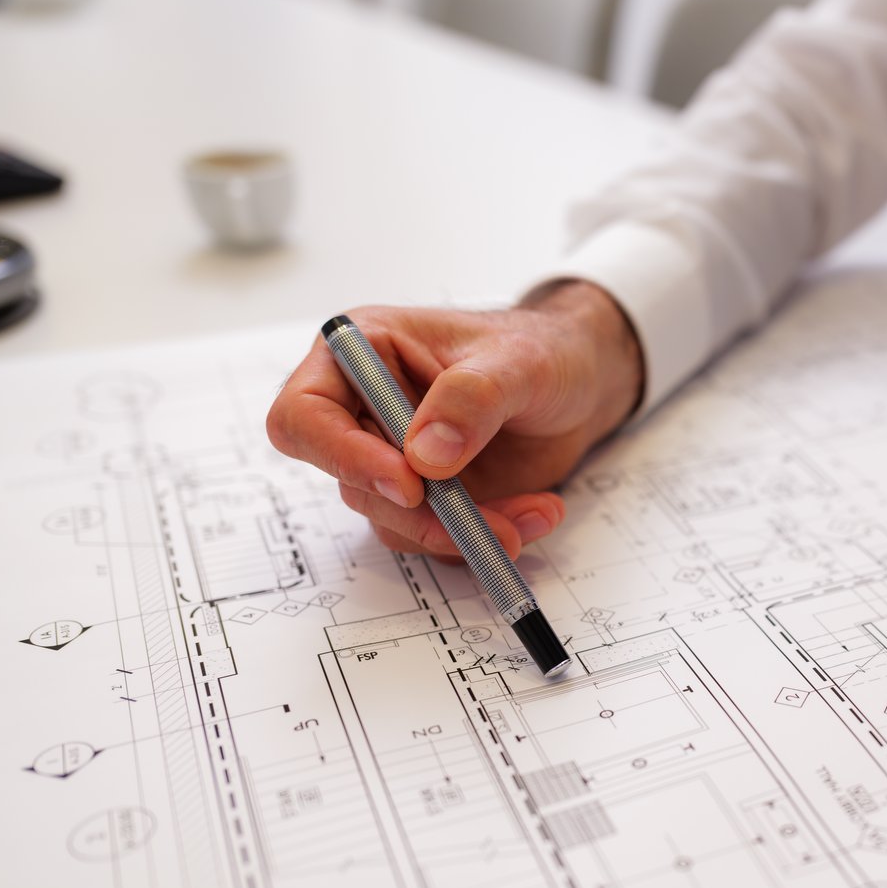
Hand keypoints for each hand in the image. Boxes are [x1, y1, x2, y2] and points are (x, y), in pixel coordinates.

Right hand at [267, 280, 642, 559]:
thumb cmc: (542, 350)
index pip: (305, 413)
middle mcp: (366, 408)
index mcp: (363, 351)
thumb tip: (424, 456)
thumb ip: (471, 398)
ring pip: (392, 520)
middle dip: (417, 512)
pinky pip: (434, 536)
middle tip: (480, 523)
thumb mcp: (517, 362)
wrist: (581, 383)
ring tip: (532, 511)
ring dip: (460, 530)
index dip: (343, 456)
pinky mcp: (428, 497)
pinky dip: (482, 537)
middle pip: (349, 482)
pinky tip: (533, 512)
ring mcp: (395, 457)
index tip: (407, 483)